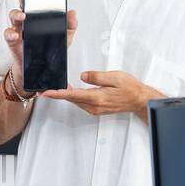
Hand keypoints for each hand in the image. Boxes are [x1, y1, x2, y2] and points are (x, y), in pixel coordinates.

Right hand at [4, 0, 78, 92]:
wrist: (40, 69)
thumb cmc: (50, 49)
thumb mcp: (64, 38)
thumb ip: (70, 26)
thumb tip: (73, 13)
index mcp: (40, 16)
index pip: (39, 1)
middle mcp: (28, 19)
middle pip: (23, 3)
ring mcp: (19, 29)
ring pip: (13, 15)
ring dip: (17, 13)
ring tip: (23, 16)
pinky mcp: (12, 41)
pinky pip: (8, 34)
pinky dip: (10, 33)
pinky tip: (16, 35)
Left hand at [41, 70, 162, 116]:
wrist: (139, 100)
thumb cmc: (130, 88)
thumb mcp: (114, 77)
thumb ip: (97, 77)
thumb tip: (83, 76)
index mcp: (97, 98)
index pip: (72, 95)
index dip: (57, 94)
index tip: (46, 93)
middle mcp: (94, 106)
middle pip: (71, 99)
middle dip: (58, 94)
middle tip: (45, 88)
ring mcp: (95, 109)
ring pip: (76, 101)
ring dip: (66, 95)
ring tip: (55, 88)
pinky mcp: (97, 109)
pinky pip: (82, 103)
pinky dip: (74, 97)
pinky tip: (71, 91)